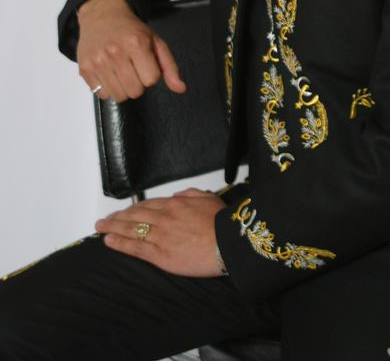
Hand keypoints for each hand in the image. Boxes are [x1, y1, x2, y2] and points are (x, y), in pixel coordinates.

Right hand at [77, 0, 185, 101]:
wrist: (102, 16)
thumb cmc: (131, 30)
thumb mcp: (155, 42)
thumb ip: (170, 67)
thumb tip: (180, 88)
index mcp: (136, 43)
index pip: (151, 79)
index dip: (151, 74)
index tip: (145, 63)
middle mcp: (115, 52)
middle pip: (135, 91)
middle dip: (138, 83)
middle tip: (133, 68)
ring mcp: (98, 61)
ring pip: (119, 96)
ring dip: (123, 87)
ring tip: (121, 70)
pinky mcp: (85, 69)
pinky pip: (102, 95)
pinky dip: (108, 88)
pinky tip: (109, 72)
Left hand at [95, 188, 226, 276]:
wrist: (228, 243)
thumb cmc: (222, 222)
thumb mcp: (208, 199)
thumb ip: (190, 194)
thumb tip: (177, 196)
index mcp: (175, 204)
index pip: (148, 204)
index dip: (133, 208)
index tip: (124, 211)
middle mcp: (164, 217)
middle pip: (135, 215)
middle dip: (117, 217)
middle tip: (104, 220)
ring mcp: (160, 236)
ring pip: (131, 229)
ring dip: (113, 228)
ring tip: (100, 228)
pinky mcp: (160, 255)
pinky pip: (135, 247)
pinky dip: (119, 243)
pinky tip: (108, 241)